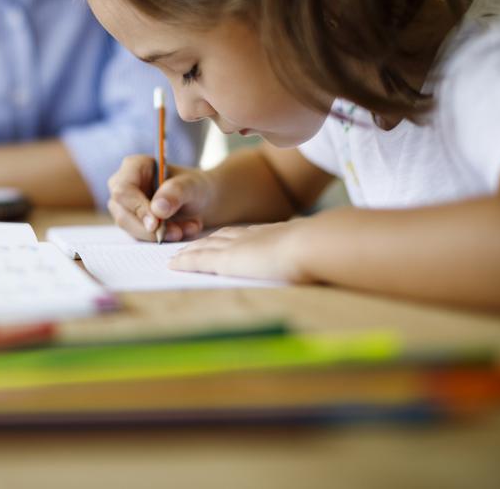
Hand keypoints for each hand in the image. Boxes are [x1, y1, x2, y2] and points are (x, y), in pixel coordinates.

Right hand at [106, 155, 212, 241]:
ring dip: (161, 235)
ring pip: (132, 230)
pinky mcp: (132, 224)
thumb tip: (157, 209)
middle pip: (123, 214)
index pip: (123, 190)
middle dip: (151, 229)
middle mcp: (122, 186)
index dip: (137, 209)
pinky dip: (163, 238)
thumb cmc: (193, 186)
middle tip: (178, 232)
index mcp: (133, 167)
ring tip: (188, 228)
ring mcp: (125, 207)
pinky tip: (183, 230)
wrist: (200, 201)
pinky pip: (141, 238)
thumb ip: (176, 192)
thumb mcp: (191, 185)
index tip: (156, 224)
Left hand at [170, 220, 312, 282]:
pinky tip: (173, 264)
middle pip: (220, 237)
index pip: (244, 235)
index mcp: (272, 235)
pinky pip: (198, 260)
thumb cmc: (322, 251)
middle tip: (190, 246)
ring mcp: (237, 247)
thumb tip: (326, 259)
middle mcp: (250, 236)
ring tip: (177, 256)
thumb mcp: (316, 249)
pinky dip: (184, 261)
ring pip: (205, 247)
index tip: (220, 241)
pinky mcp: (226, 260)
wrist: (312, 245)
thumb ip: (312, 253)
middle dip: (204, 242)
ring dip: (190, 251)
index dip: (229, 238)